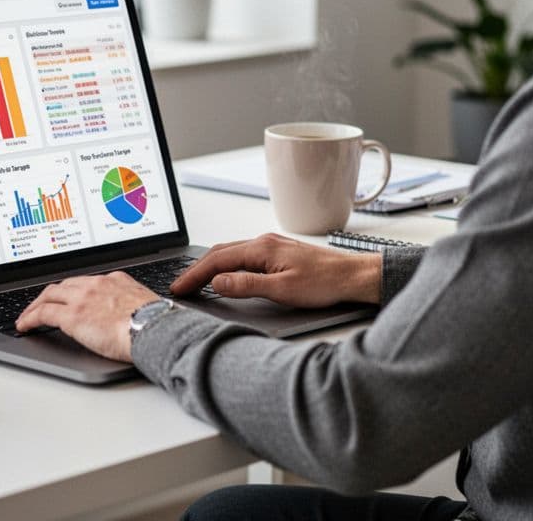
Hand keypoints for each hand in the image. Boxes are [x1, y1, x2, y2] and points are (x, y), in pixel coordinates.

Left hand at [15, 271, 158, 361]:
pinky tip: (25, 325)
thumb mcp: (145, 305)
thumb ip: (131, 305)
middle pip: (64, 285)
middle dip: (50, 295)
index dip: (73, 290)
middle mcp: (96, 284)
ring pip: (49, 295)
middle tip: (42, 304)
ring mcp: (82, 298)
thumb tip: (131, 317)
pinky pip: (42, 313)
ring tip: (29, 316)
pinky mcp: (72, 315)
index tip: (69, 297)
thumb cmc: (157, 324)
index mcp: (115, 280)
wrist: (154, 329)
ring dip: (36, 305)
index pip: (86, 282)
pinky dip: (30, 318)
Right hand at [171, 232, 381, 307]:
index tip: (179, 287)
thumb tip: (218, 282)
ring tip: (196, 281)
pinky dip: (226, 263)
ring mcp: (271, 245)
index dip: (194, 274)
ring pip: (231, 251)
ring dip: (210, 265)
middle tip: (180, 286)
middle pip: (220, 252)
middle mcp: (264, 242)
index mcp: (262, 248)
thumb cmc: (325, 283)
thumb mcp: (283, 290)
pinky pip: (243, 254)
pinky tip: (225, 273)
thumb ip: (247, 285)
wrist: (353, 276)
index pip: (218, 260)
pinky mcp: (278, 252)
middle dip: (196, 269)